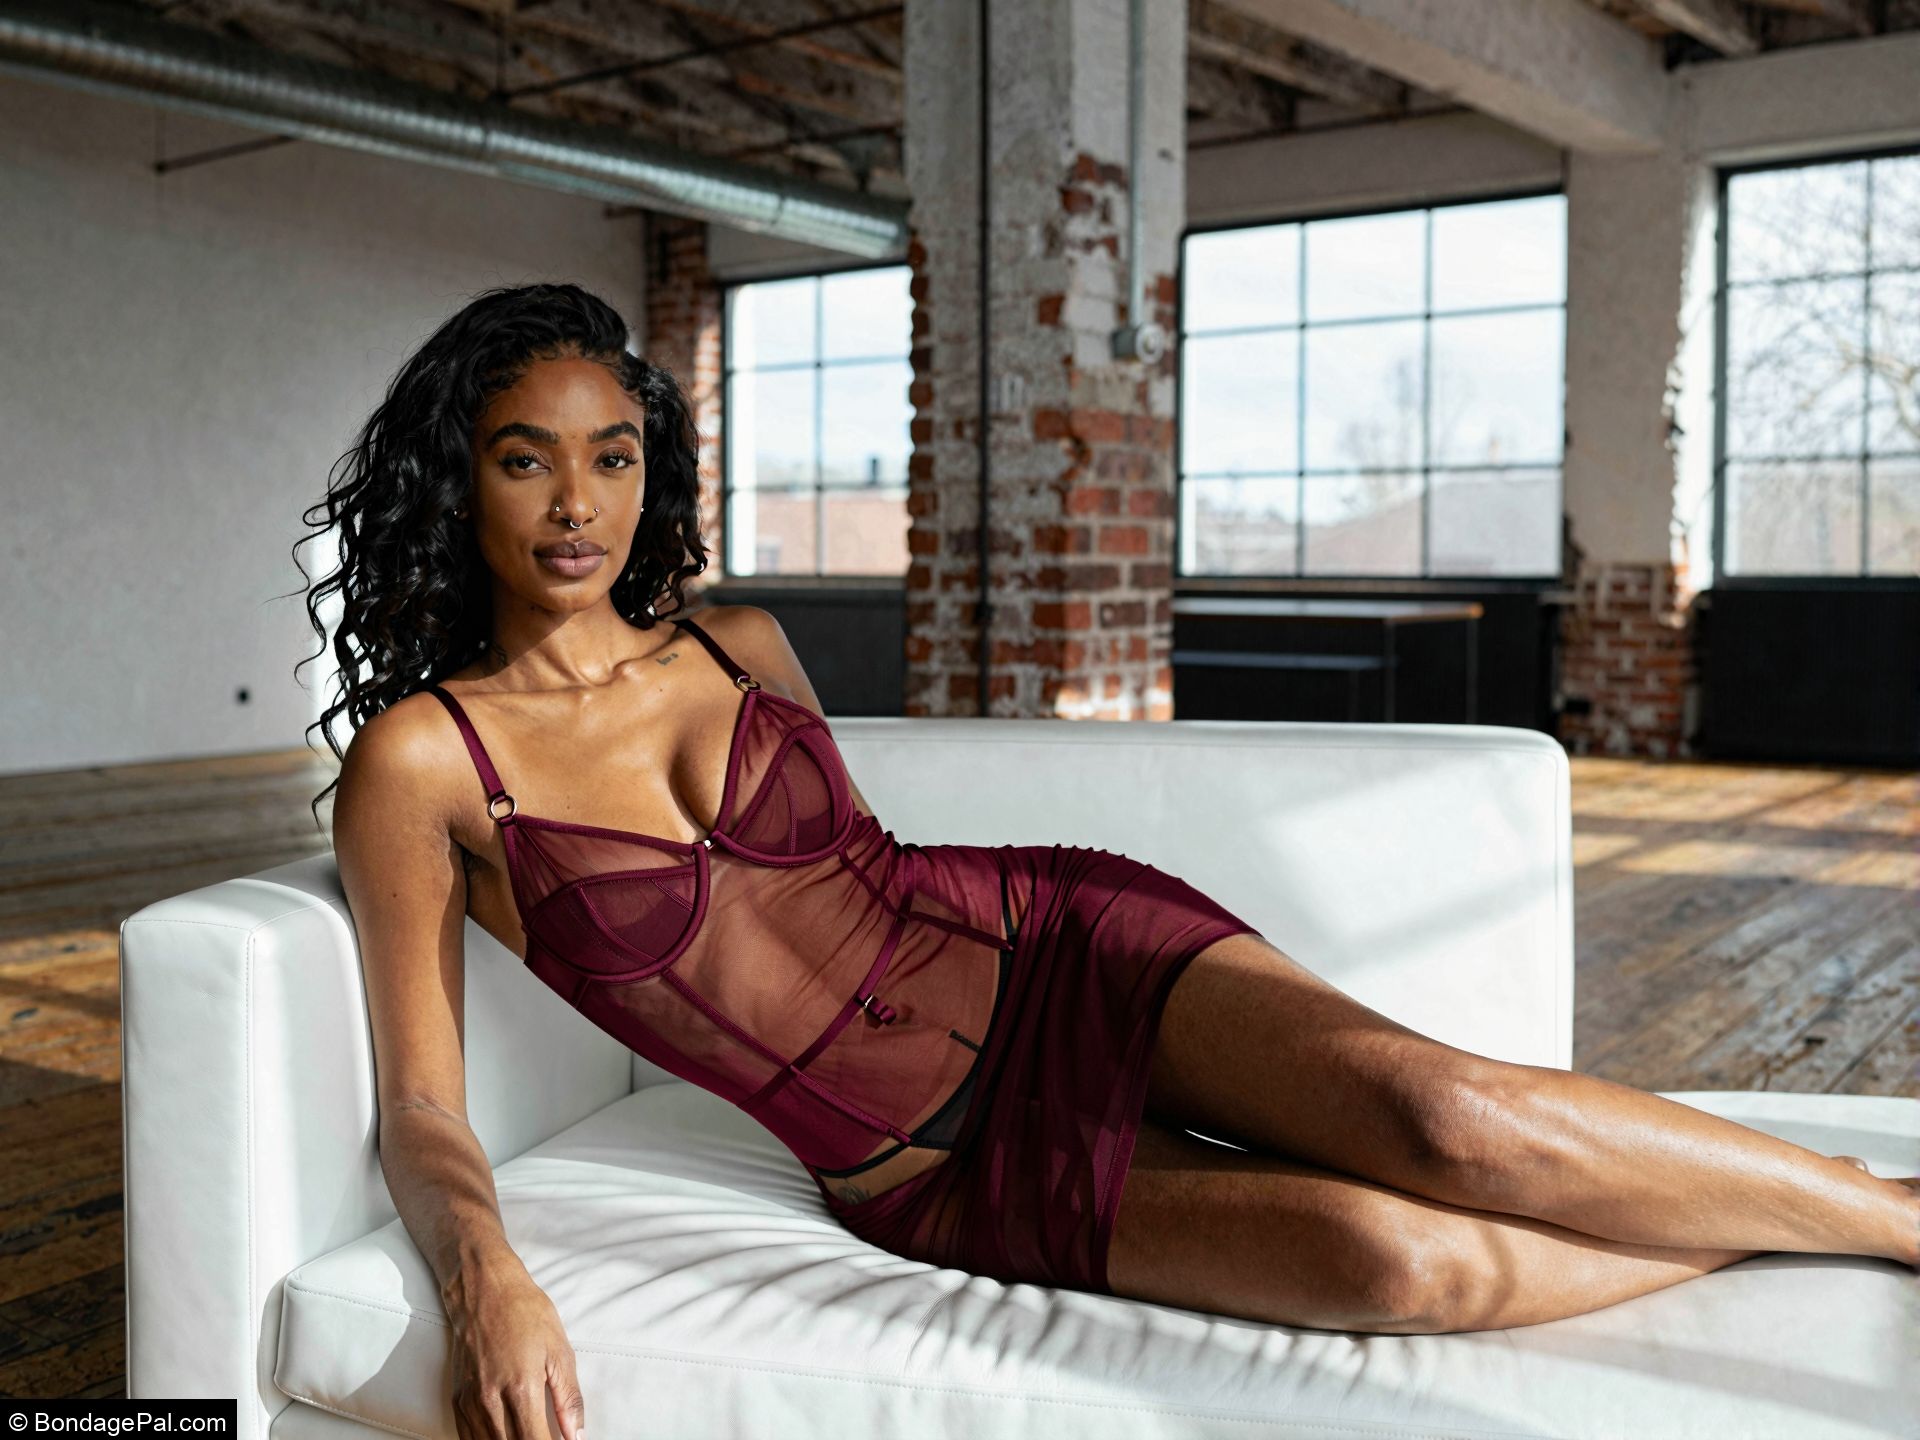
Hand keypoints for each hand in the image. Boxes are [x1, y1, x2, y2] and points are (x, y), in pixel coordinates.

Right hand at [444, 1263, 586, 1439]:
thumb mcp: (560, 1351)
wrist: (485, 1289)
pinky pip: (468, 1438)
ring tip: (529, 1436)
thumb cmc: (526, 1314)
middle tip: (547, 1438)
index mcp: (521, 1389)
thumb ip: (569, 1399)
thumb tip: (577, 1435)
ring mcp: (470, 1402)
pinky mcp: (457, 1400)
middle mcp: (490, 1400)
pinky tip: (503, 1438)